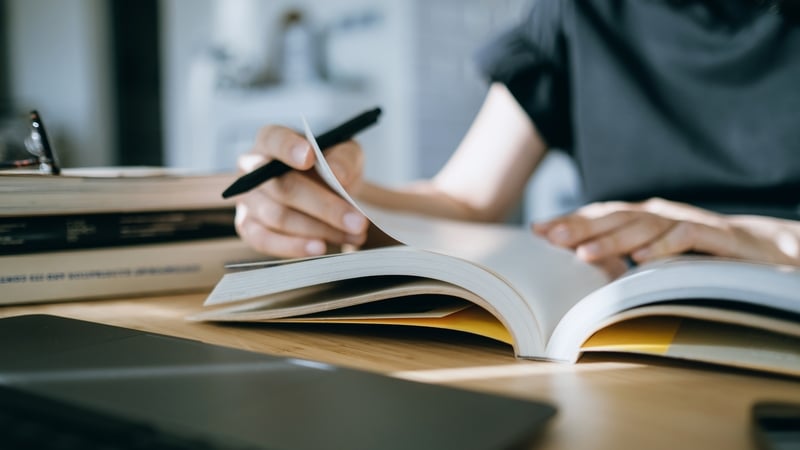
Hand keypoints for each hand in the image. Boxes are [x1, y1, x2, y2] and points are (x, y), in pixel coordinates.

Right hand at [233, 125, 368, 257]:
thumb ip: (343, 159)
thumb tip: (338, 175)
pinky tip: (320, 248)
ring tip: (353, 235)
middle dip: (324, 206)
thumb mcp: (344, 152)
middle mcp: (251, 168)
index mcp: (270, 140)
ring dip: (319, 230)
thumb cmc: (329, 165)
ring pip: (277, 217)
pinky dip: (293, 246)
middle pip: (282, 187)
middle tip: (357, 221)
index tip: (310, 157)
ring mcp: (246, 198)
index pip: (273, 139)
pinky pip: (263, 240)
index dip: (289, 148)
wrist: (322, 190)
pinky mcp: (247, 226)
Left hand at [533, 198, 799, 267]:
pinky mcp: (715, 236)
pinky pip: (686, 238)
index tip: (537, 230)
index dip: (570, 221)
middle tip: (550, 237)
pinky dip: (664, 247)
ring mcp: (686, 221)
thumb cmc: (697, 254)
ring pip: (645, 226)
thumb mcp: (654, 254)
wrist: (759, 248)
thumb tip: (577, 265)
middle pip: (615, 217)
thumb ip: (622, 256)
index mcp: (642, 216)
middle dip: (580, 227)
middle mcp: (660, 213)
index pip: (600, 216)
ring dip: (613, 241)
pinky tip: (641, 260)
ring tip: (584, 255)